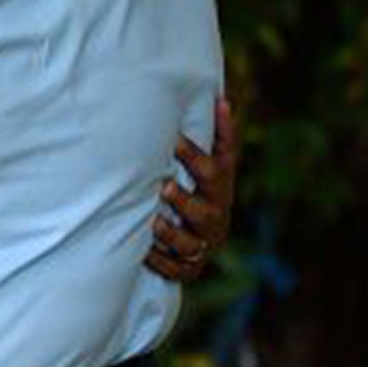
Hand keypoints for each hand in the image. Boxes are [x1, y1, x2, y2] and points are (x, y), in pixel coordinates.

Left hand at [144, 97, 238, 282]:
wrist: (207, 235)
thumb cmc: (204, 187)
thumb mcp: (215, 163)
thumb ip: (219, 135)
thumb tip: (222, 98)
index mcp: (220, 187)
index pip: (213, 169)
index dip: (194, 156)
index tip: (172, 140)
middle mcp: (215, 215)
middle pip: (204, 209)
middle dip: (184, 200)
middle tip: (164, 188)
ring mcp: (204, 242)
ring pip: (191, 243)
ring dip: (172, 234)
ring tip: (154, 223)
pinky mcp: (190, 266)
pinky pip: (177, 268)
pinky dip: (162, 262)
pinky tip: (145, 253)